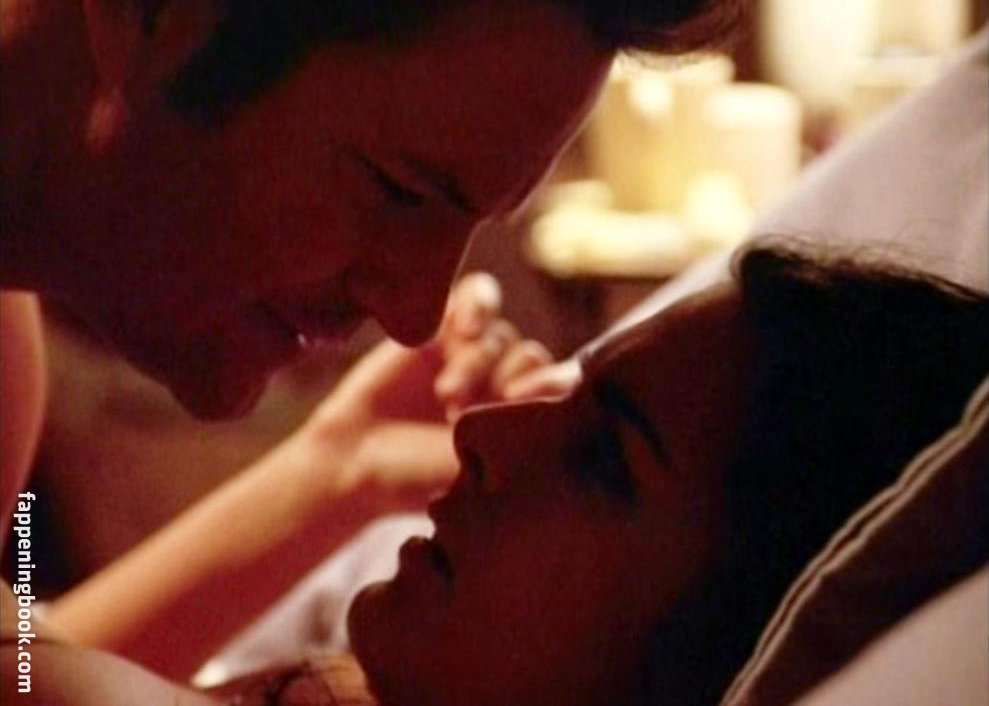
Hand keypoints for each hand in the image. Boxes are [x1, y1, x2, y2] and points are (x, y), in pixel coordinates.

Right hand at [298, 273, 553, 513]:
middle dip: (500, 382)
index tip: (522, 398)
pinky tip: (462, 328)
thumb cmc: (415, 479)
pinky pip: (477, 296)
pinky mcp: (441, 327)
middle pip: (529, 358)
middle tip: (457, 416)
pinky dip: (477, 305)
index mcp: (522, 419)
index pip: (560, 387)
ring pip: (500, 335)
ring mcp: (473, 353)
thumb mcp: (475, 465)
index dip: (551, 385)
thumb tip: (567, 386)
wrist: (354, 461)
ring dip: (476, 361)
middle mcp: (504, 384)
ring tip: (446, 393)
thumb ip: (515, 427)